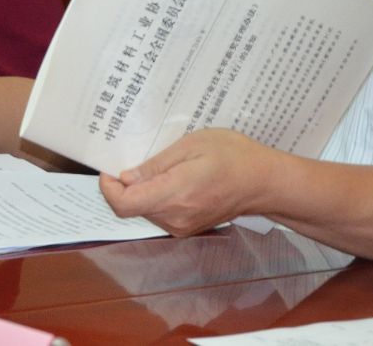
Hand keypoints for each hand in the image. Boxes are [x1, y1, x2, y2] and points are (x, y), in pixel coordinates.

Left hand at [100, 128, 278, 235]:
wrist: (264, 182)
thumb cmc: (233, 156)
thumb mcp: (192, 145)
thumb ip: (157, 164)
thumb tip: (127, 177)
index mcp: (174, 194)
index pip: (124, 204)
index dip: (108, 188)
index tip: (109, 169)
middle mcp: (175, 217)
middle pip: (131, 208)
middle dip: (124, 186)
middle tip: (134, 158)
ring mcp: (182, 226)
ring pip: (145, 210)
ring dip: (142, 190)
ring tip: (159, 166)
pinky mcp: (188, 227)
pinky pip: (160, 213)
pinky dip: (156, 197)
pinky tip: (171, 178)